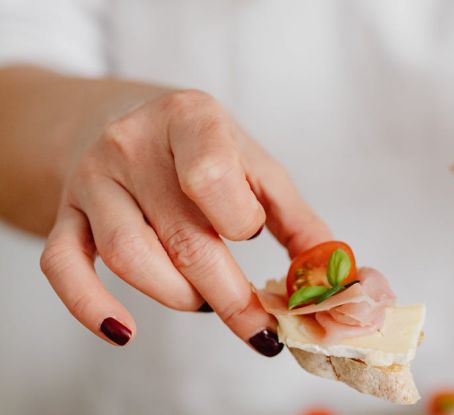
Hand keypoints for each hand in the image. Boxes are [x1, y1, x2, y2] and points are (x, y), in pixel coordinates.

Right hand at [39, 90, 330, 352]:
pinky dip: (91, 306)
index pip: (211, 176)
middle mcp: (134, 143)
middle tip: (259, 329)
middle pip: (182, 235)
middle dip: (228, 296)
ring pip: (129, 256)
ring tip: (203, 301)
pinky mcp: (65, 213)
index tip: (254, 236)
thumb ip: (297, 219)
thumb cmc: (203, 150)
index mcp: (192, 119)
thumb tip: (336, 276)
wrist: (122, 122)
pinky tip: (124, 331)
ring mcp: (93, 178)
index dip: (241, 222)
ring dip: (177, 296)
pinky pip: (63, 265)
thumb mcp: (254, 167)